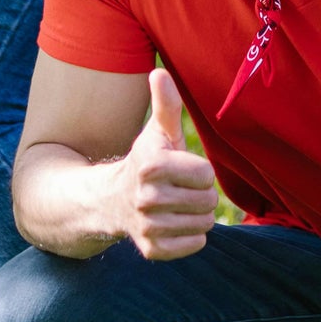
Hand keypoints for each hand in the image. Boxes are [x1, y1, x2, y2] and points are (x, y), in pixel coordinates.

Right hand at [111, 68, 217, 260]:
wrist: (112, 201)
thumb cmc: (146, 161)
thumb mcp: (157, 132)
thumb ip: (166, 104)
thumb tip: (159, 72)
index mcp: (151, 165)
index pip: (206, 174)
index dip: (199, 171)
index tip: (182, 169)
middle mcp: (146, 197)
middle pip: (208, 201)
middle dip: (201, 194)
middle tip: (182, 189)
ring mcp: (147, 226)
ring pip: (204, 224)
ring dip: (197, 215)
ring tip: (178, 206)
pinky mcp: (151, 250)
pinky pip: (194, 246)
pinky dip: (191, 237)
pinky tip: (175, 225)